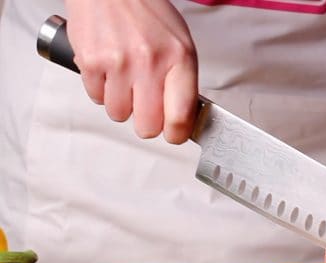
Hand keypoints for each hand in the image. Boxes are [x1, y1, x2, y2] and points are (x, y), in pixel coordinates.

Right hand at [64, 0, 197, 142]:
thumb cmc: (147, 13)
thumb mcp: (180, 43)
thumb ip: (183, 81)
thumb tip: (181, 118)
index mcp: (180, 58)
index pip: (181, 116)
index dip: (176, 134)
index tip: (174, 135)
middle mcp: (151, 62)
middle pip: (148, 126)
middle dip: (147, 124)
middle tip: (146, 110)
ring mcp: (119, 64)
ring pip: (119, 114)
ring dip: (121, 104)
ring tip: (125, 80)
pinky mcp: (91, 62)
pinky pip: (96, 97)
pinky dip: (101, 89)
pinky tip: (108, 69)